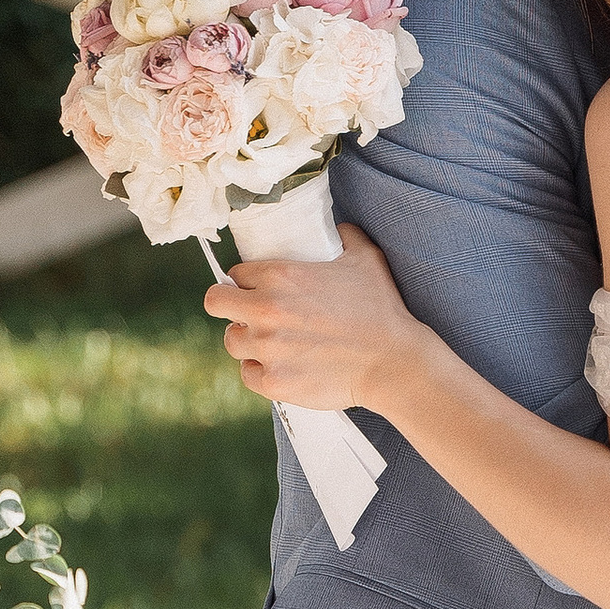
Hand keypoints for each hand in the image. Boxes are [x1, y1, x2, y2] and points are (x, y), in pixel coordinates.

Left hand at [203, 227, 419, 414]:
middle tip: (250, 314)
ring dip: (247, 341)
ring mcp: (266, 348)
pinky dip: (260, 371)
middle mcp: (265, 311)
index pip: (236, 273)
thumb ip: (346, 236)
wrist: (393, 362)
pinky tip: (280, 366)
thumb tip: (338, 227)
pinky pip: (247, 374)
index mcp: (279, 277)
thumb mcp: (366, 259)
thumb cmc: (381, 310)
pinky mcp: (273, 381)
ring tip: (271, 343)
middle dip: (229, 306)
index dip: (246, 282)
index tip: (257, 290)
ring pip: (231, 341)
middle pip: (216, 303)